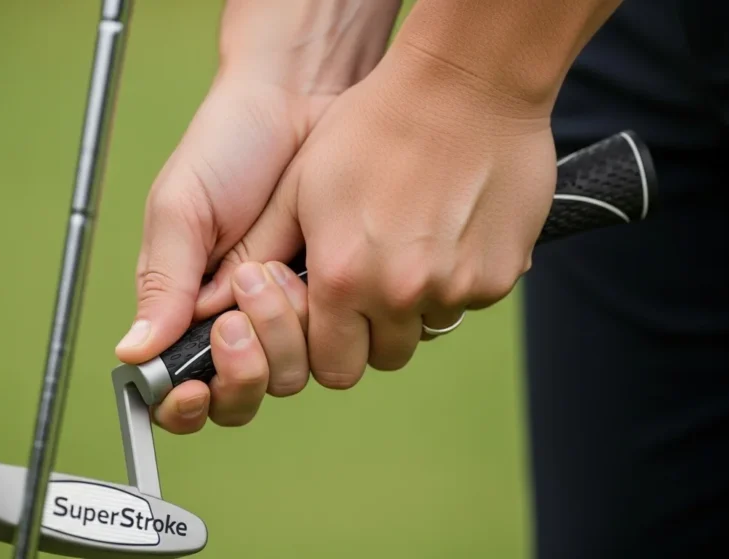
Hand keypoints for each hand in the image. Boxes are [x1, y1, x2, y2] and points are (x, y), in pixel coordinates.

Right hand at [115, 0, 402, 433]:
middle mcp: (240, 321)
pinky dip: (322, 316)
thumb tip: (133, 354)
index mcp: (188, 309)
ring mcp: (291, 314)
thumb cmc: (229, 147)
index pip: (182, 389)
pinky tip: (311, 271)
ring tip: (273, 270)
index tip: (194, 391)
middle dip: (240, 369)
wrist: (300, 100)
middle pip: (240, 397)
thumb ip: (161, 285)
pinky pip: (336, 341)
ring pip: (290, 376)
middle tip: (233, 318)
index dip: (186, 407)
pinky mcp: (337, 299)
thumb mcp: (180, 210)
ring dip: (279, 333)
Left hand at [200, 43, 556, 392]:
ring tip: (411, 240)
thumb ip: (263, 254)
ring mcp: (457, 287)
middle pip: (382, 358)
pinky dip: (458, 276)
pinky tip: (449, 225)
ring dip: (416, 303)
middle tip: (370, 281)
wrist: (465, 82)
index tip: (330, 314)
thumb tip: (227, 304)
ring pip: (428, 327)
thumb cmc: (372, 125)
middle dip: (371, 333)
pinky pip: (471, 299)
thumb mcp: (299, 186)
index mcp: (343, 276)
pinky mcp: (501, 276)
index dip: (326, 344)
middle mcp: (401, 294)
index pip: (329, 365)